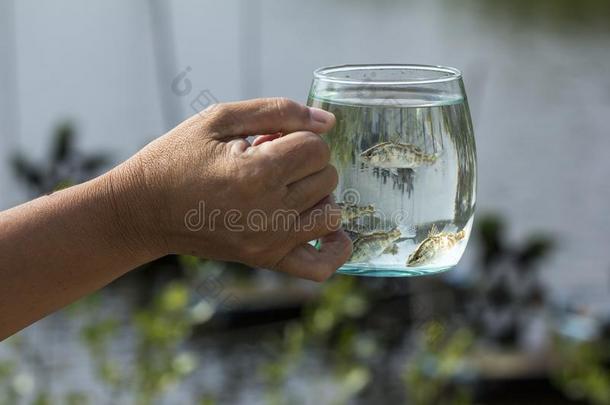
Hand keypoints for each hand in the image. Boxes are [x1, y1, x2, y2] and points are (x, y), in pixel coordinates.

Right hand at [112, 98, 351, 280]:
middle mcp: (269, 212)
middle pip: (327, 177)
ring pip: (332, 213)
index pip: (316, 147)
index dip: (297, 136)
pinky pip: (320, 266)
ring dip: (316, 196)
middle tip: (268, 163)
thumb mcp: (218, 119)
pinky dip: (333, 248)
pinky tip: (323, 229)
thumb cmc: (177, 158)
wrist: (143, 211)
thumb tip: (329, 123)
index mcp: (257, 173)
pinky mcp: (266, 260)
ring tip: (284, 189)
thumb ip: (278, 111)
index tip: (268, 141)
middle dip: (305, 162)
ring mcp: (270, 241)